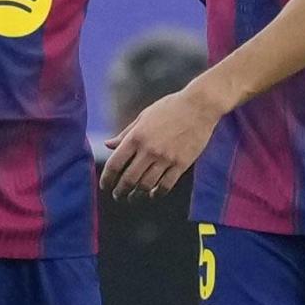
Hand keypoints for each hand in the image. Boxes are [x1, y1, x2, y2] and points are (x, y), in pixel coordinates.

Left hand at [101, 85, 224, 200]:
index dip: (107, 178)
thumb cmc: (170, 107)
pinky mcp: (182, 164)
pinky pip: (166, 185)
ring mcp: (166, 158)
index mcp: (137, 136)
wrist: (199, 106)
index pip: (115, 163)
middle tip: (117, 196)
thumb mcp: (143, 117)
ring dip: (137, 195)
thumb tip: (108, 145)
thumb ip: (125, 134)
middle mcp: (149, 150)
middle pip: (129, 179)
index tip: (105, 185)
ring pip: (146, 185)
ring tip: (133, 197)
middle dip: (120, 191)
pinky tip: (153, 194)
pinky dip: (158, 193)